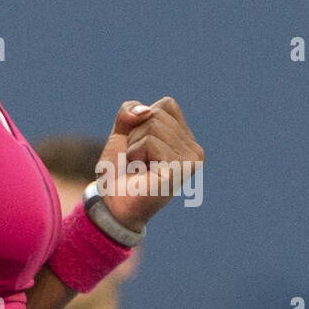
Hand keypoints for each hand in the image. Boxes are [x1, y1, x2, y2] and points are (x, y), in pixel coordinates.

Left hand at [96, 97, 203, 231]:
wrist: (112, 203)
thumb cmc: (120, 170)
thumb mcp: (122, 132)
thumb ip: (129, 111)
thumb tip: (146, 111)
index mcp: (187, 139)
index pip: (166, 105)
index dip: (142, 121)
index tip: (140, 147)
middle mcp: (195, 150)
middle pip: (156, 114)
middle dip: (136, 134)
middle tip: (137, 160)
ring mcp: (190, 161)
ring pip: (152, 125)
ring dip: (134, 146)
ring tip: (139, 167)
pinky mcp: (178, 170)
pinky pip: (150, 142)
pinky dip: (136, 155)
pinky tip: (141, 173)